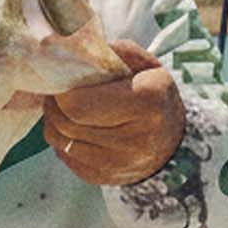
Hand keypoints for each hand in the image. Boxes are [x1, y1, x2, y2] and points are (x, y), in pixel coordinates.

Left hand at [44, 39, 184, 186]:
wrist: (172, 142)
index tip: (64, 79)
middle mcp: (136, 139)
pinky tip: (76, 127)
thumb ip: (115, 52)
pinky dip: (62, 138)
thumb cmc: (153, 94)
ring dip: (54, 120)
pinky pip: (64, 155)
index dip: (63, 90)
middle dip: (54, 103)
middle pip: (65, 121)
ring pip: (59, 139)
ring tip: (66, 107)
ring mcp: (119, 165)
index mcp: (148, 101)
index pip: (78, 103)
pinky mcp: (103, 179)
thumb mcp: (145, 65)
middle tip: (59, 91)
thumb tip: (76, 49)